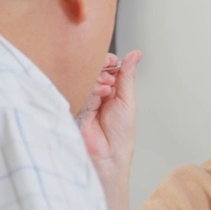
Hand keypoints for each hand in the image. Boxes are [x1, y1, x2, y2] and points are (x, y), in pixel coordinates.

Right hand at [79, 50, 141, 180]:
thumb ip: (127, 76)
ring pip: (87, 78)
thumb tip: (135, 54)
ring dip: (98, 80)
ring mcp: (85, 99)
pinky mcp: (74, 105)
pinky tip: (99, 96)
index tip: (113, 62)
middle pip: (94, 70)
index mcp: (111, 91)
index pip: (106, 67)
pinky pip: (79, 89)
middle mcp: (97, 94)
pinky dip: (91, 89)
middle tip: (110, 76)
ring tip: (107, 91)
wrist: (108, 155)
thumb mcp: (127, 100)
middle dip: (103, 68)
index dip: (109, 61)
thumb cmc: (120, 135)